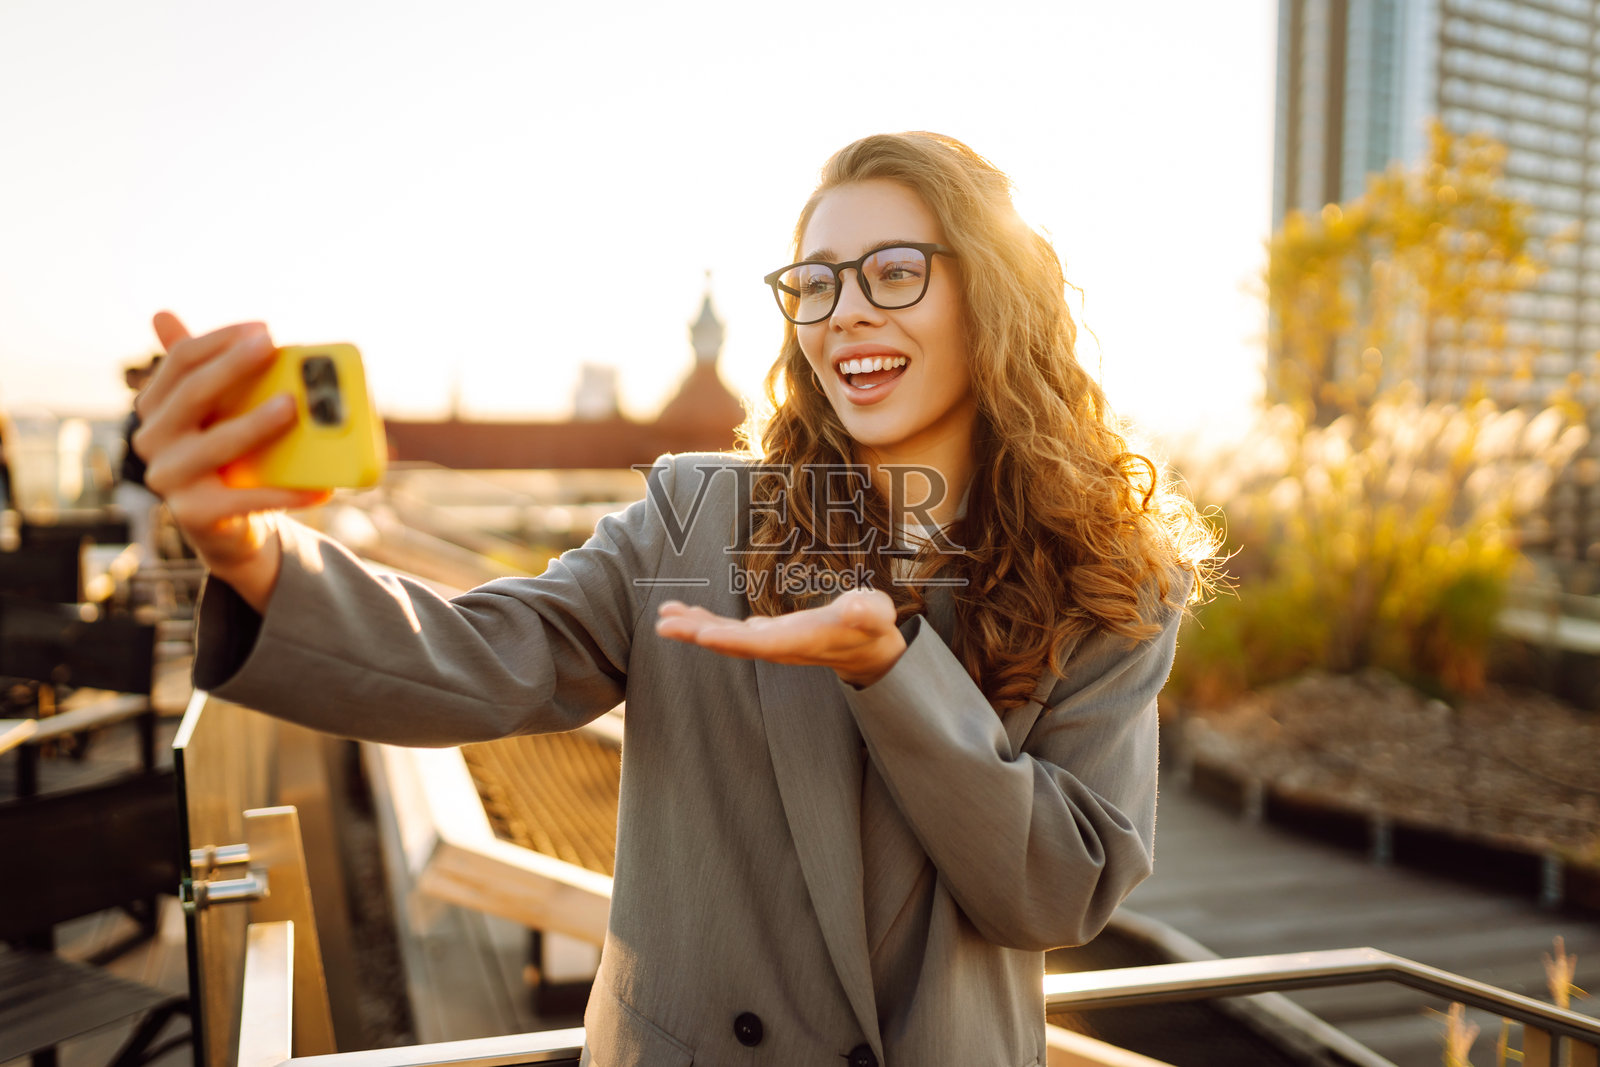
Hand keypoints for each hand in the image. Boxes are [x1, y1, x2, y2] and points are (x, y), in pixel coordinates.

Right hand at [133, 311, 330, 609]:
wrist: (231, 525)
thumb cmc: (229, 455)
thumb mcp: (217, 411)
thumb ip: (204, 368)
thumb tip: (161, 312)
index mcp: (156, 406)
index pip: (181, 361)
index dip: (221, 341)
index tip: (264, 330)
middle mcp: (152, 439)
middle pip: (193, 394)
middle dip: (234, 367)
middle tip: (274, 348)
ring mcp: (169, 478)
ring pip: (216, 444)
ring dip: (256, 423)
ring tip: (294, 406)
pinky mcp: (194, 514)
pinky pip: (244, 499)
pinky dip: (285, 492)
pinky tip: (321, 486)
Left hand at [655, 588, 905, 687]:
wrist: (867, 650)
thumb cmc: (872, 627)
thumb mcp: (876, 615)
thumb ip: (868, 612)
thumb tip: (860, 609)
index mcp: (803, 640)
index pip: (763, 644)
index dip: (732, 641)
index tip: (702, 636)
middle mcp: (780, 646)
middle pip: (734, 644)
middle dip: (699, 634)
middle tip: (665, 624)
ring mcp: (770, 642)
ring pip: (727, 638)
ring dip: (695, 628)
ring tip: (666, 617)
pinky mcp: (767, 635)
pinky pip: (730, 631)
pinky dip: (706, 623)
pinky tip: (686, 615)